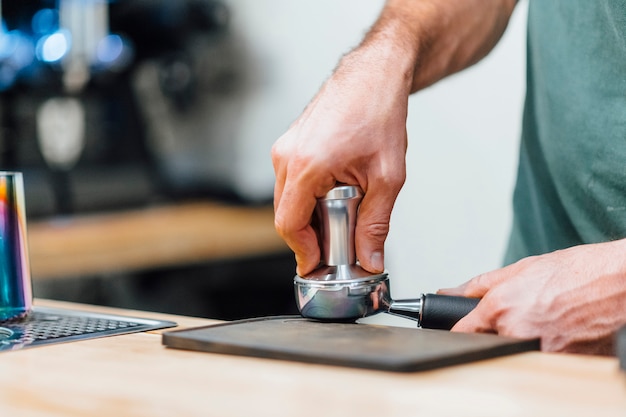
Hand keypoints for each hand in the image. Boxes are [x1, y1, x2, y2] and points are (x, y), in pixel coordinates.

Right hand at [271, 44, 411, 275]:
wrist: (374, 76)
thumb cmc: (378, 112)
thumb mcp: (386, 177)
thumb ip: (376, 224)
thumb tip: (370, 257)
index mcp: (305, 166)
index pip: (289, 225)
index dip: (303, 252)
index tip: (316, 266)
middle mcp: (287, 156)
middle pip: (286, 215)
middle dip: (310, 236)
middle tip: (339, 244)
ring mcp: (285, 148)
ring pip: (288, 199)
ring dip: (311, 215)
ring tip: (343, 213)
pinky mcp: (290, 144)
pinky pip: (292, 182)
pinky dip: (309, 196)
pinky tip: (335, 194)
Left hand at [439, 240, 625, 354]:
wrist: (620, 282)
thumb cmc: (577, 271)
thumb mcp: (520, 269)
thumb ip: (479, 285)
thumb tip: (449, 293)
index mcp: (500, 307)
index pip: (462, 331)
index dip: (463, 328)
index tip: (466, 327)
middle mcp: (516, 332)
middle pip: (489, 344)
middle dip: (498, 331)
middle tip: (525, 314)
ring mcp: (540, 352)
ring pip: (516, 353)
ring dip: (524, 340)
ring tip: (547, 319)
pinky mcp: (562, 364)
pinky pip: (543, 361)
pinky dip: (549, 348)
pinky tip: (561, 329)